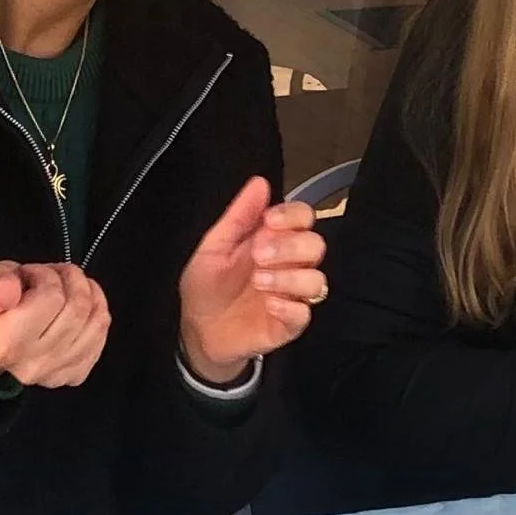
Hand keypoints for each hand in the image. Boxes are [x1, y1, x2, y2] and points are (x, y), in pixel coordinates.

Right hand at [0, 261, 109, 388]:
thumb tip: (7, 291)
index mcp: (5, 344)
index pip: (51, 297)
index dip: (46, 274)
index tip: (32, 274)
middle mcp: (31, 366)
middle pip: (78, 308)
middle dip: (71, 279)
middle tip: (54, 274)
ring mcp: (55, 374)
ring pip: (97, 320)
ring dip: (88, 292)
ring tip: (66, 287)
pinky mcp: (74, 375)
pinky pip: (102, 334)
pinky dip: (97, 310)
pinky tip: (78, 305)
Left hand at [178, 176, 325, 383]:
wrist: (198, 331)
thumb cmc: (207, 287)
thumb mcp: (214, 246)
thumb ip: (239, 216)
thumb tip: (259, 183)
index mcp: (274, 240)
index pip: (303, 217)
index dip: (293, 215)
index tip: (269, 221)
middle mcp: (289, 265)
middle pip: (316, 245)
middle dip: (290, 246)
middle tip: (258, 254)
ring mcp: (292, 295)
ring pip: (317, 280)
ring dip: (290, 277)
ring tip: (258, 281)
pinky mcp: (290, 323)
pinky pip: (305, 313)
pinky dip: (289, 306)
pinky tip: (267, 304)